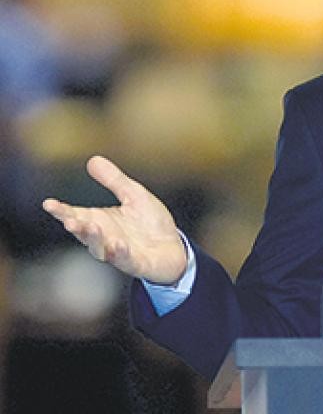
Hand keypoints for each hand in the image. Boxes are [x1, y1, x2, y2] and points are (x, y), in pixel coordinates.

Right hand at [43, 155, 187, 284]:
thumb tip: (93, 159)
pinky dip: (119, 254)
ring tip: (90, 227)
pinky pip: (124, 260)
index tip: (48, 203)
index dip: (61, 211)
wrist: (174, 248)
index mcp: (100, 221)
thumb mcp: (134, 195)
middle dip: (76, 227)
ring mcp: (118, 252)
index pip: (76, 215)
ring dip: (94, 239)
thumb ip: (114, 180)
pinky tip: (117, 245)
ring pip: (100, 248)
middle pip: (84, 233)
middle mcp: (105, 238)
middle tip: (69, 220)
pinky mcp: (135, 263)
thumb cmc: (150, 222)